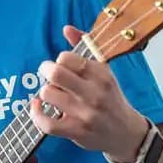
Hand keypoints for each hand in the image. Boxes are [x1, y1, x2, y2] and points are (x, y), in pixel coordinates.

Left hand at [29, 25, 150, 162]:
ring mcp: (85, 114)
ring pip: (48, 94)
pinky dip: (36, 114)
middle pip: (56, 74)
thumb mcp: (104, 71)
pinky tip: (37, 107)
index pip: (68, 58)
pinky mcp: (76, 131)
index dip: (59, 60)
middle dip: (46, 70)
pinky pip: (46, 123)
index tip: (62, 65)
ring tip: (52, 94)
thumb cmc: (111, 99)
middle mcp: (94, 93)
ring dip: (45, 92)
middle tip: (48, 74)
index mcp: (101, 75)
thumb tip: (67, 28)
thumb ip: (85, 47)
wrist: (125, 133)